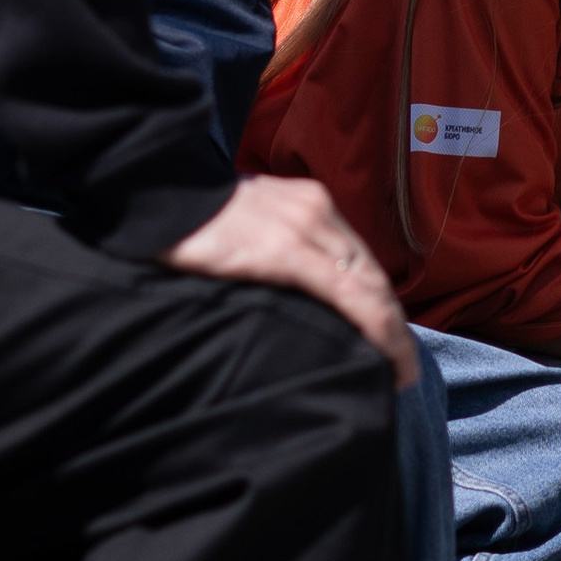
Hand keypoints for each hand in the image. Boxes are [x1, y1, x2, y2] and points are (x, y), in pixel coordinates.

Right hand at [163, 177, 418, 387]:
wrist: (157, 189)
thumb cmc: (193, 216)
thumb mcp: (249, 223)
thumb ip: (276, 249)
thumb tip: (287, 291)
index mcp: (310, 203)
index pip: (358, 258)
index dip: (380, 301)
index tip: (391, 340)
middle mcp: (317, 210)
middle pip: (371, 274)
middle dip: (393, 323)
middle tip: (402, 368)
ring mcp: (305, 226)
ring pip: (367, 285)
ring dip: (391, 332)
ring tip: (398, 371)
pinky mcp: (285, 249)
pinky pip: (345, 292)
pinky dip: (373, 325)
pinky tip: (382, 352)